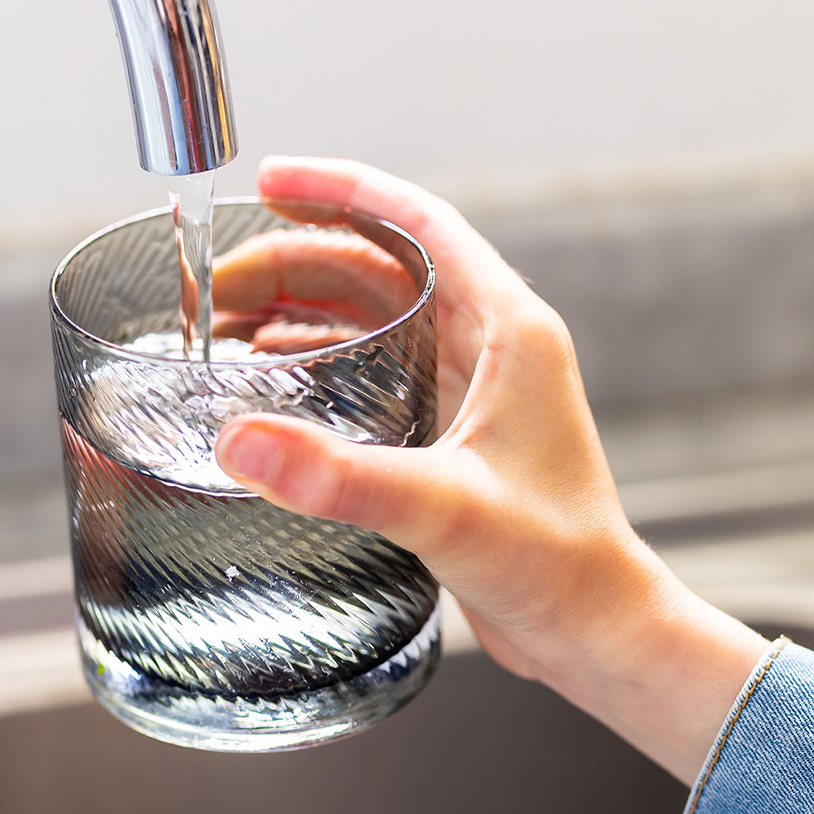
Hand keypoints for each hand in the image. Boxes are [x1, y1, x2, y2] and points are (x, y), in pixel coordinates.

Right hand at [214, 156, 767, 783]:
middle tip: (218, 281)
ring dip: (299, 311)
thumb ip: (341, 476)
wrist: (595, 634)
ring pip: (371, 318)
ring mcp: (469, 386)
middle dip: (295, 263)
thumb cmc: (557, 564)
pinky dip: (317, 360)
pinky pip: (373, 369)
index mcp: (507, 327)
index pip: (417, 223)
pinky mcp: (449, 431)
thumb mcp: (444, 509)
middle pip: (379, 269)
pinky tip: (269, 375)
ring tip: (225, 323)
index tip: (270, 179)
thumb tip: (241, 440)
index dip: (342, 190)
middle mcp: (489, 343)